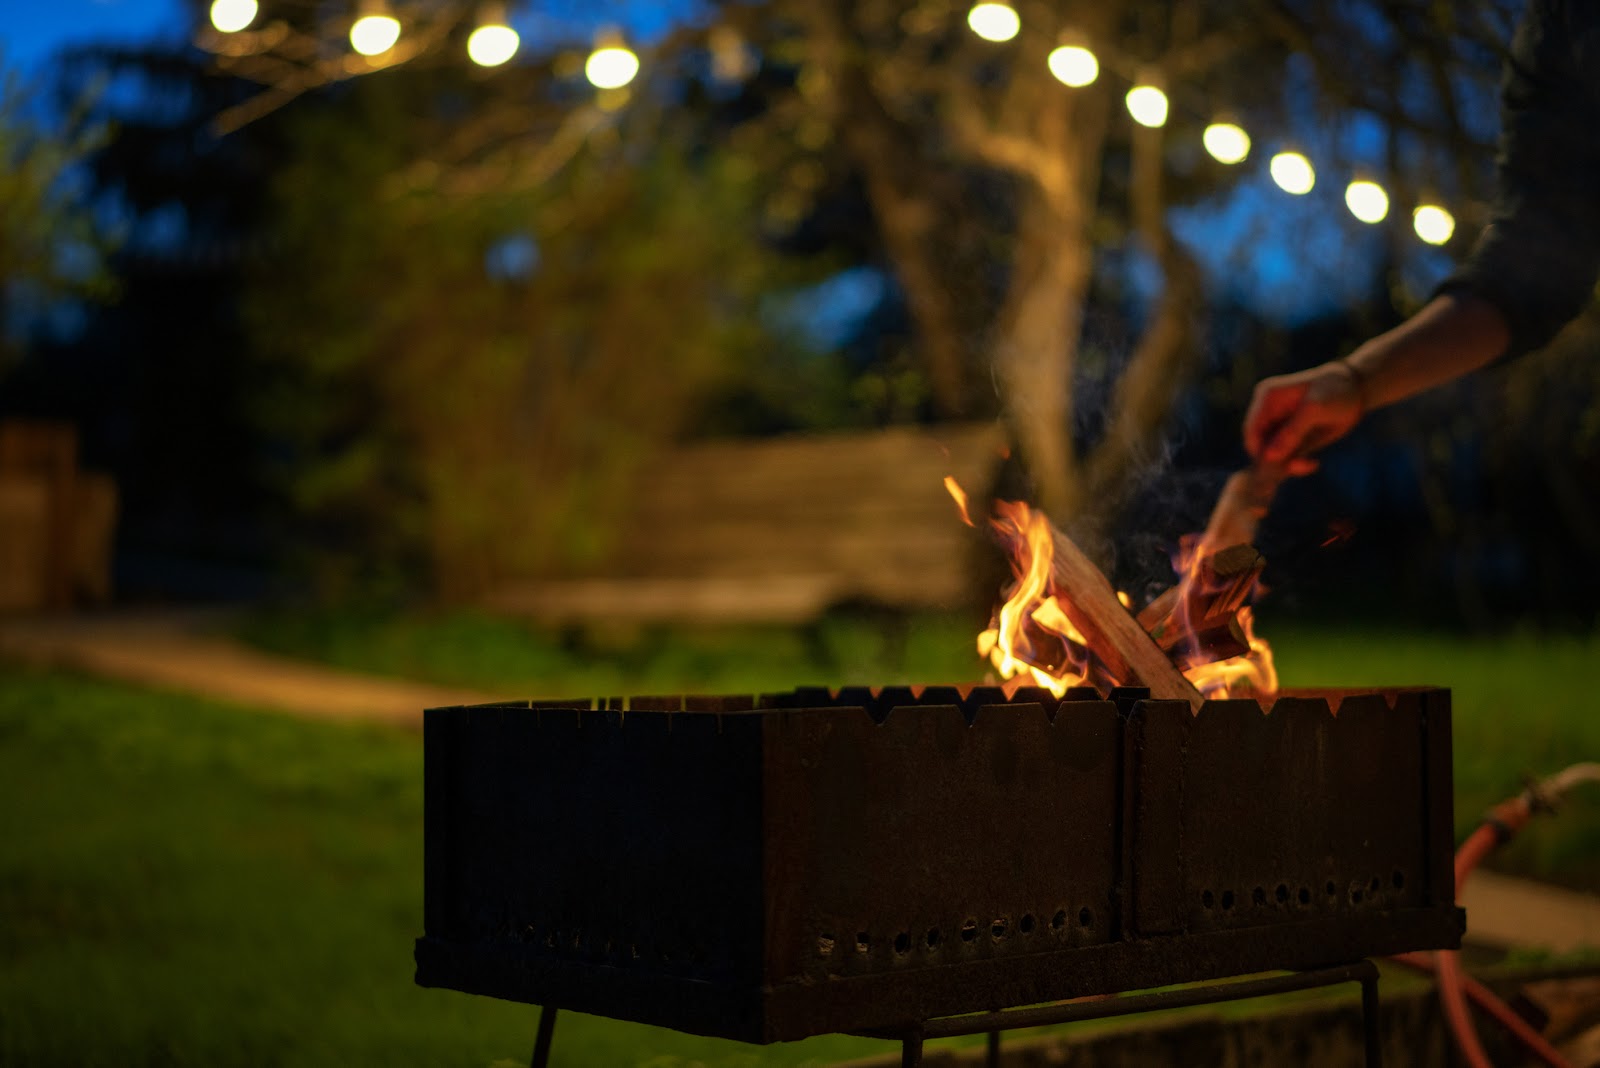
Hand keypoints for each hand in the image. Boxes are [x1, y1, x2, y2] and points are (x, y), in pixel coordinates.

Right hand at [1242, 361, 1362, 474]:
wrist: (1355, 391)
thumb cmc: (1335, 394)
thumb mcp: (1315, 411)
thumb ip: (1291, 433)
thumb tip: (1269, 456)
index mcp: (1266, 398)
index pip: (1251, 431)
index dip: (1260, 452)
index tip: (1280, 467)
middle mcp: (1266, 411)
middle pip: (1259, 445)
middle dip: (1276, 461)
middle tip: (1302, 466)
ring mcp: (1276, 423)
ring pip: (1271, 454)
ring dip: (1288, 465)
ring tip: (1310, 464)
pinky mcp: (1287, 435)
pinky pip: (1284, 457)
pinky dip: (1295, 464)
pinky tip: (1312, 463)